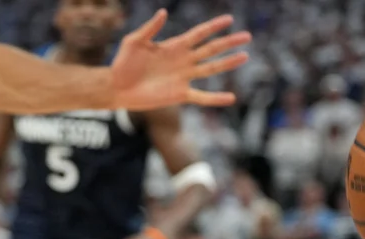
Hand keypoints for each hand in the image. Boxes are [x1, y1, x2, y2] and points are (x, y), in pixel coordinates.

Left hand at [110, 12, 250, 109]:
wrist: (117, 87)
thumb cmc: (123, 62)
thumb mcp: (134, 41)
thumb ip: (150, 28)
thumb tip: (163, 12)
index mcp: (174, 46)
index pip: (199, 34)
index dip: (213, 27)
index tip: (229, 19)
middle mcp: (183, 60)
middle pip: (211, 49)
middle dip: (228, 42)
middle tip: (247, 36)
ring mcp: (183, 77)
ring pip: (210, 69)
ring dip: (227, 63)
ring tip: (244, 56)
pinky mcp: (179, 94)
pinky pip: (201, 97)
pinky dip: (215, 99)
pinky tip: (231, 98)